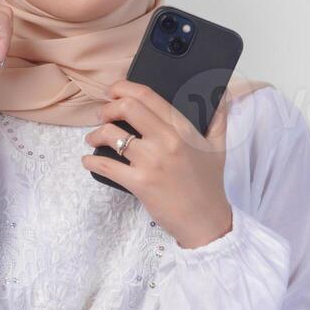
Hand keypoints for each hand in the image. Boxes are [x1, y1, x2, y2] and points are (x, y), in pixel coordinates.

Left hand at [81, 80, 234, 248]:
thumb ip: (218, 118)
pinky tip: (88, 160)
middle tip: (102, 115)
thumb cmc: (210, 184)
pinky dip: (92, 161)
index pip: (148, 96)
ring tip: (93, 138)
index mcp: (182, 129)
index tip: (113, 90)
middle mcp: (166, 140)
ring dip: (96, 134)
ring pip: (112, 135)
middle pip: (127, 108)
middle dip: (108, 108)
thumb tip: (220, 94)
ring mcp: (151, 162)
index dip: (124, 88)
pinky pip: (106, 165)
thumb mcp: (218, 147)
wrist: (206, 221)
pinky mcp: (140, 183)